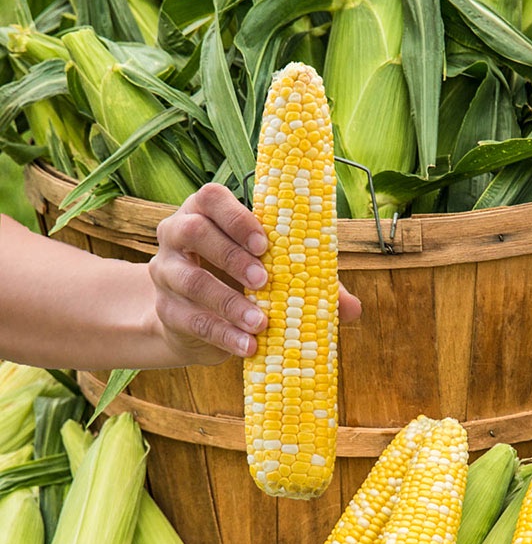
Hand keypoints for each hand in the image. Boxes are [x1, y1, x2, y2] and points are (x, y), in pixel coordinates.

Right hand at [148, 183, 361, 364]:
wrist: (196, 320)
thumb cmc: (245, 280)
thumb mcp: (278, 272)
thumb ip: (314, 283)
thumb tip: (353, 309)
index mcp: (206, 211)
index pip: (210, 197)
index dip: (236, 216)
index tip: (264, 242)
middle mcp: (177, 233)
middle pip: (192, 232)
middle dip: (230, 255)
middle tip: (264, 280)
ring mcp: (166, 272)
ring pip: (189, 280)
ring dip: (228, 302)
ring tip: (261, 322)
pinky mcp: (166, 310)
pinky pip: (190, 320)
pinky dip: (222, 334)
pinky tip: (248, 346)